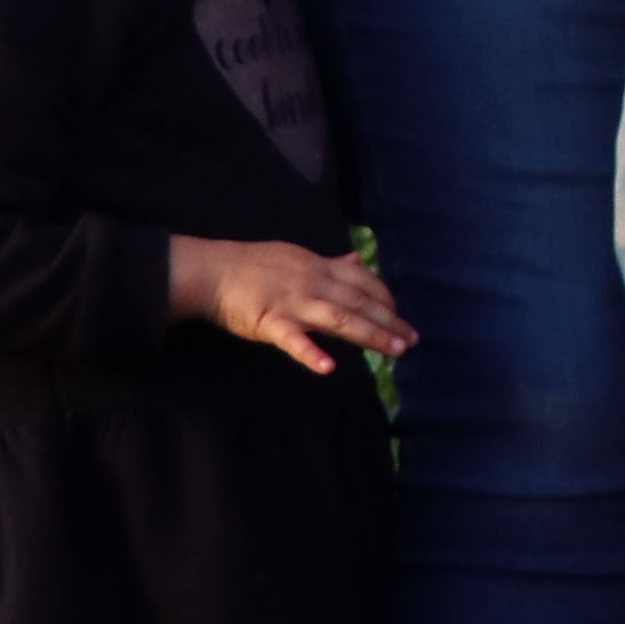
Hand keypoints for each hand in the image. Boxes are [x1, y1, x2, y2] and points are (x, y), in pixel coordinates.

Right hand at [171, 234, 413, 374]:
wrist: (212, 271)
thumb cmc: (254, 265)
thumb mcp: (298, 256)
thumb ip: (331, 263)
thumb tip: (358, 260)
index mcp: (319, 267)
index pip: (363, 281)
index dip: (385, 298)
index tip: (401, 314)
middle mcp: (313, 283)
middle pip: (359, 302)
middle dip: (390, 321)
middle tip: (413, 340)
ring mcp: (293, 303)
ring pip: (339, 319)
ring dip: (370, 335)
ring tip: (394, 350)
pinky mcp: (270, 322)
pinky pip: (293, 340)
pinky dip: (311, 353)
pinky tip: (329, 367)